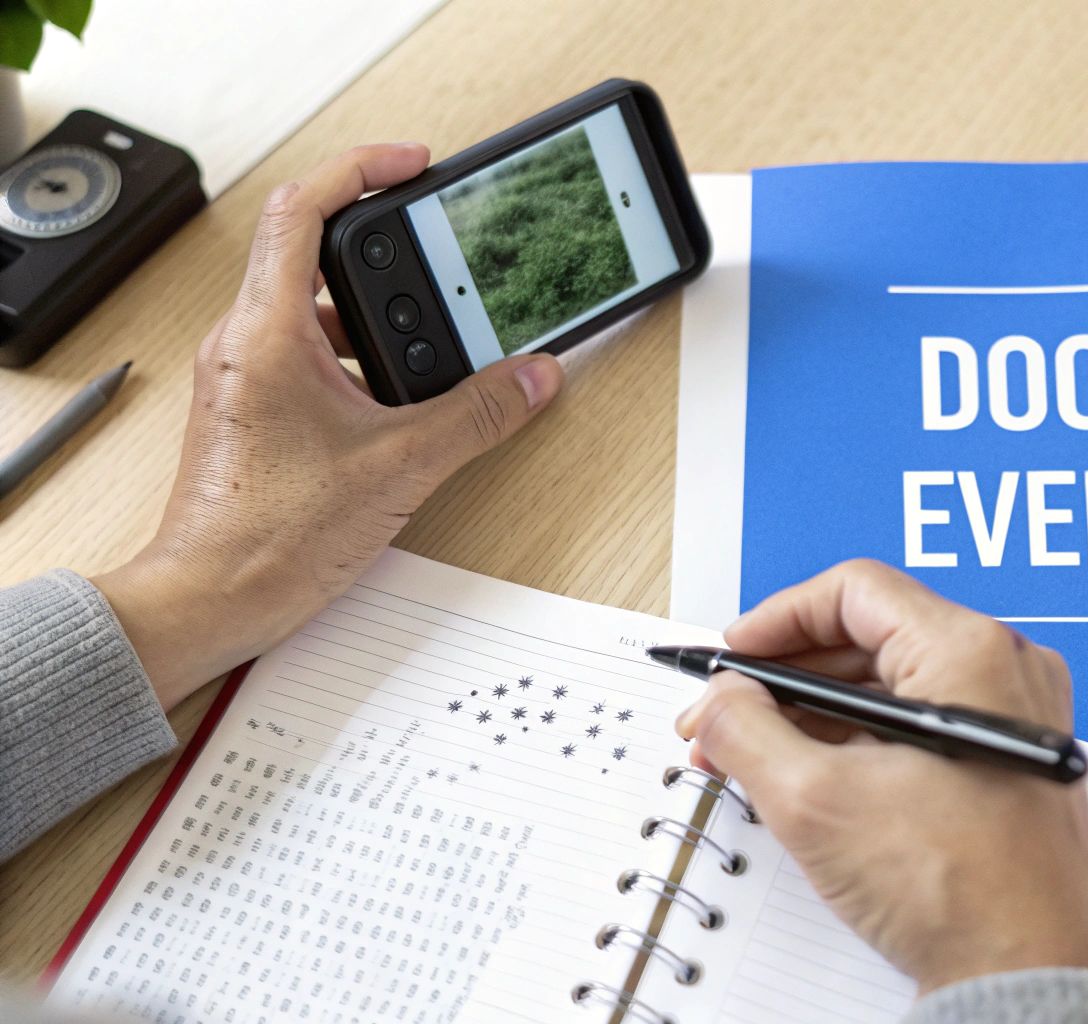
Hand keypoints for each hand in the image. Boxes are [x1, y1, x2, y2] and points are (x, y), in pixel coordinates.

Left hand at [94, 144, 564, 708]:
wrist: (211, 598)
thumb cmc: (270, 537)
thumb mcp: (400, 467)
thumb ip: (477, 415)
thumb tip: (533, 378)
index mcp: (267, 331)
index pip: (301, 208)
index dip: (361, 169)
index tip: (412, 164)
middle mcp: (245, 340)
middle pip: (311, 249)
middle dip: (384, 245)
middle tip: (439, 240)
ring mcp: (245, 372)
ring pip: (312, 305)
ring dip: (374, 309)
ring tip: (433, 327)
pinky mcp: (254, 406)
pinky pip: (307, 351)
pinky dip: (359, 355)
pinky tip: (402, 392)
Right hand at [676, 560, 1087, 993]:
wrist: (1023, 977)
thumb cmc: (956, 892)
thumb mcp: (814, 800)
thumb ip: (747, 731)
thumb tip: (718, 699)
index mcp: (972, 653)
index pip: (855, 592)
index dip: (777, 620)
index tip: (732, 657)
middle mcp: (1006, 672)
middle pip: (873, 638)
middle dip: (786, 678)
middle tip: (725, 717)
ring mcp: (1016, 721)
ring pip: (895, 687)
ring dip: (816, 716)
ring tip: (753, 757)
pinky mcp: (1011, 766)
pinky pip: (923, 729)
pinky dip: (861, 744)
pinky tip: (809, 778)